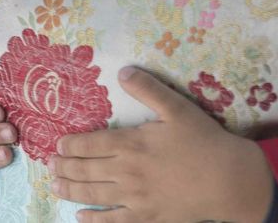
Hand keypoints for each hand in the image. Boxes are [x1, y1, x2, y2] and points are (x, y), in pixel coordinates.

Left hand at [51, 67, 274, 222]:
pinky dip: (92, 219)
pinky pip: (111, 221)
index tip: (57, 145)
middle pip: (85, 169)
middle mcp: (126, 171)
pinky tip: (80, 216)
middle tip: (50, 164)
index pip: (90, 143)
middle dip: (63, 166)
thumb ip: (149, 89)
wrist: (228, 180)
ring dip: (69, 189)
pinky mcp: (144, 217)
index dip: (70, 145)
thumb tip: (123, 70)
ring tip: (54, 185)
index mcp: (132, 143)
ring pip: (92, 194)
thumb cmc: (204, 141)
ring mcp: (134, 197)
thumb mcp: (178, 108)